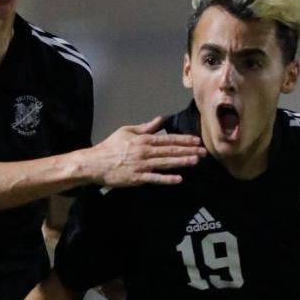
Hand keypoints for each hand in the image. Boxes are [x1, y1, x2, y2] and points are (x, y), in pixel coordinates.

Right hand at [86, 116, 203, 187]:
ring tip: (195, 161)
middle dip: (188, 151)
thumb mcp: (127, 131)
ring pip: (166, 163)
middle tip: (203, 152)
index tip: (196, 140)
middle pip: (170, 151)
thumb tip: (160, 120)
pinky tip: (179, 179)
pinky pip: (155, 178)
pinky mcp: (137, 178)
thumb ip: (146, 127)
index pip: (168, 139)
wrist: (95, 163)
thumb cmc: (110, 147)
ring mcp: (142, 165)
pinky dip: (167, 179)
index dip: (183, 140)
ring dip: (182, 162)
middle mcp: (145, 151)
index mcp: (143, 140)